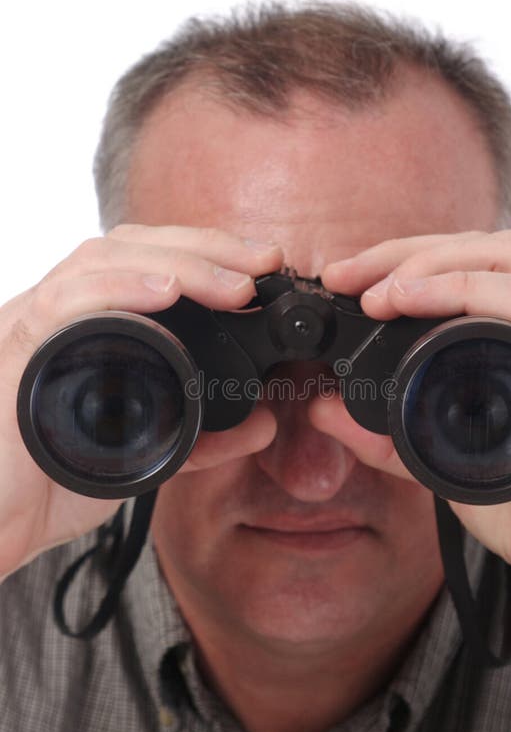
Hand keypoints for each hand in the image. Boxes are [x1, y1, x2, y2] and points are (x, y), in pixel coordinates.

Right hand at [0, 224, 281, 580]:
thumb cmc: (51, 484)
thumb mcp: (143, 455)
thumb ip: (202, 438)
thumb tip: (264, 424)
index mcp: (87, 326)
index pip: (145, 262)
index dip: (205, 252)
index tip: (263, 265)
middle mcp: (58, 316)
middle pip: (128, 246)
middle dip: (204, 246)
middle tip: (264, 260)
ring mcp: (33, 329)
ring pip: (99, 261)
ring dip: (176, 264)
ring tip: (233, 283)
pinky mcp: (14, 356)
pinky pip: (62, 306)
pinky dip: (117, 291)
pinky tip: (164, 291)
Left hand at [315, 229, 510, 641]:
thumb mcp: (438, 465)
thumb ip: (383, 438)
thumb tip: (323, 408)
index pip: (465, 267)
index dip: (402, 262)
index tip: (343, 281)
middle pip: (481, 247)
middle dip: (404, 252)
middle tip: (344, 274)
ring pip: (507, 256)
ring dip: (429, 261)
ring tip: (374, 291)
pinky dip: (463, 287)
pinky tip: (407, 299)